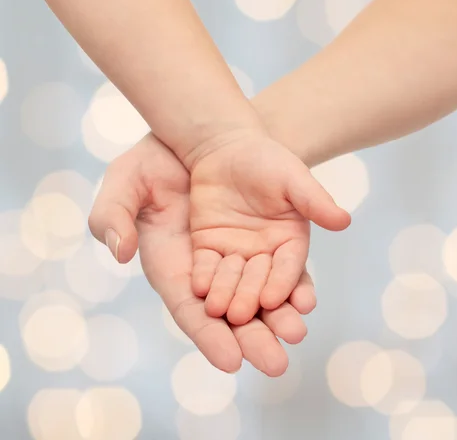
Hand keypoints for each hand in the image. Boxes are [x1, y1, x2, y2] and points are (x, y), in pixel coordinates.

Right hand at [89, 134, 318, 375]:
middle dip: (252, 337)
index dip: (208, 335)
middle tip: (275, 362)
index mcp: (171, 264)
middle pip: (230, 313)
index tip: (231, 360)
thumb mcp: (124, 180)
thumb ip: (112, 216)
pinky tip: (305, 296)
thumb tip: (120, 253)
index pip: (189, 309)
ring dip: (277, 314)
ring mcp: (236, 252)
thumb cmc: (153, 159)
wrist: (195, 132)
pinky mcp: (263, 235)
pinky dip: (291, 282)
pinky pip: (279, 265)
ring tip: (296, 330)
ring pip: (259, 293)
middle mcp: (206, 267)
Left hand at [188, 131, 350, 325]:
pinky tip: (198, 289)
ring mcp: (235, 252)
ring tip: (219, 311)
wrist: (227, 148)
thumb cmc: (267, 160)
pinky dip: (203, 278)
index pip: (288, 266)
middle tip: (243, 317)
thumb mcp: (293, 177)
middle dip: (252, 299)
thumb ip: (314, 200)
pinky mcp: (208, 246)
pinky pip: (205, 266)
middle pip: (260, 281)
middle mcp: (264, 253)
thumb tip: (344, 220)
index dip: (283, 283)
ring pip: (232, 279)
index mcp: (290, 240)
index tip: (275, 300)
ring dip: (226, 295)